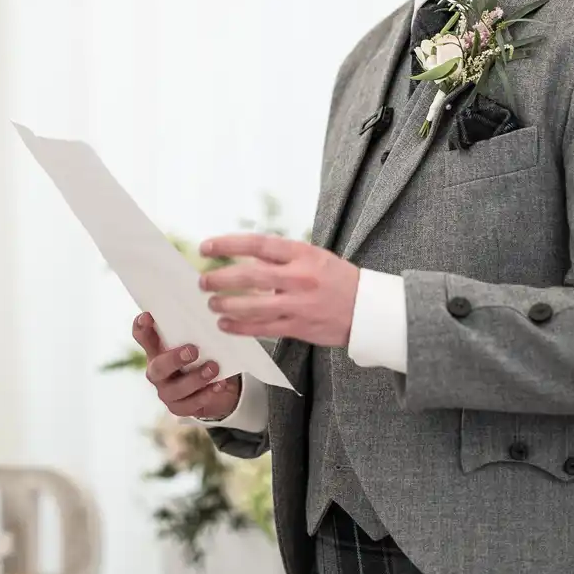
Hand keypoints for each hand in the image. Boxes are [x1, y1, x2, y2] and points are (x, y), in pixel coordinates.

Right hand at [131, 312, 240, 420]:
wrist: (216, 387)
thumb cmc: (203, 358)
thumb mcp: (198, 342)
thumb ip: (193, 332)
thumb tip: (206, 317)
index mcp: (157, 349)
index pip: (142, 336)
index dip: (141, 327)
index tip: (148, 317)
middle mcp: (157, 371)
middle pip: (158, 367)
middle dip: (174, 359)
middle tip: (193, 350)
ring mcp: (166, 391)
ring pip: (176, 389)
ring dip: (196, 378)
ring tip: (213, 368)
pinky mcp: (178, 408)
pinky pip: (191, 404)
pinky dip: (206, 394)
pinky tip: (219, 385)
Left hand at [199, 234, 359, 346]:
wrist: (370, 309)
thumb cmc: (338, 279)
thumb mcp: (314, 257)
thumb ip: (281, 259)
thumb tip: (245, 261)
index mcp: (302, 254)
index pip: (257, 244)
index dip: (228, 244)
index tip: (206, 247)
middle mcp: (299, 277)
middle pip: (250, 276)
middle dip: (221, 278)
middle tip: (203, 281)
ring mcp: (299, 304)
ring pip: (253, 306)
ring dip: (227, 305)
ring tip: (211, 304)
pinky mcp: (299, 327)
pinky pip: (263, 328)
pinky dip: (240, 327)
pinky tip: (225, 325)